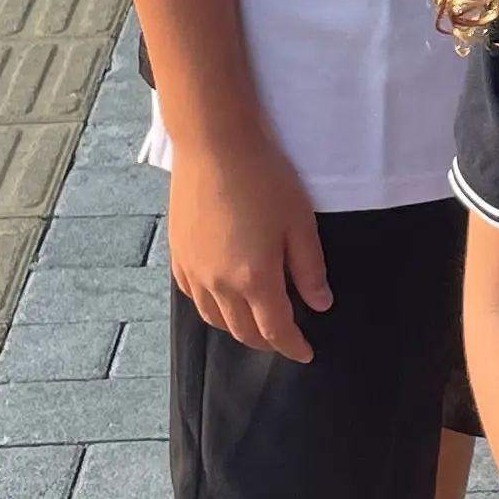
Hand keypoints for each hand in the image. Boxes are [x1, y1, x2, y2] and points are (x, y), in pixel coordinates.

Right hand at [167, 131, 329, 361]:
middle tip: (284, 339)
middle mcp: (219, 284)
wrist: (214, 146)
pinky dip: (211, 307)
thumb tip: (320, 304)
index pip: (276, 330)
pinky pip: (193, 296)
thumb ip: (310, 269)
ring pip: (214, 319)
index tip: (306, 353)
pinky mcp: (177, 256)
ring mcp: (194, 271)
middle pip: (243, 332)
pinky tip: (222, 298)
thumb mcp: (300, 223)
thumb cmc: (264, 179)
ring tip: (255, 323)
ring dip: (237, 328)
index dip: (293, 347)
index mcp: (254, 279)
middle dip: (267, 342)